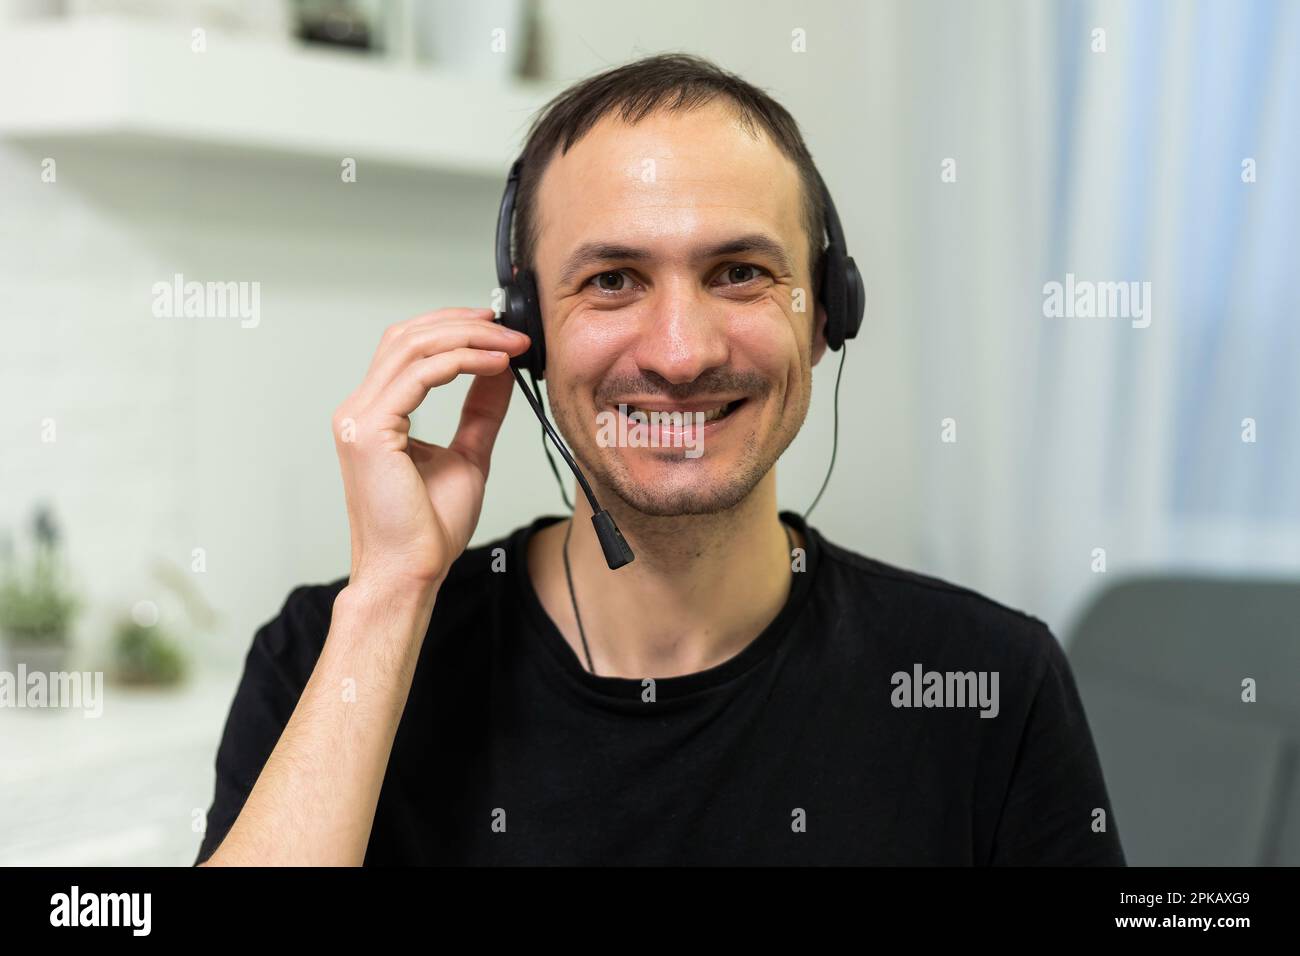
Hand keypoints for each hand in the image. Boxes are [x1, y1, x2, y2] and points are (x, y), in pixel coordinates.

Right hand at [331, 307, 529, 594]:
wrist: (410, 573)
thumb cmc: (428, 529)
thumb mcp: (468, 455)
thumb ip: (481, 410)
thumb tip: (501, 370)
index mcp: (375, 414)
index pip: (408, 347)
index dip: (453, 328)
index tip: (499, 330)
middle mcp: (359, 410)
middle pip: (407, 336)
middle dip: (463, 323)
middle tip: (510, 329)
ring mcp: (358, 419)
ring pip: (413, 347)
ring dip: (468, 338)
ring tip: (510, 344)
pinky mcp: (369, 432)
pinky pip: (420, 376)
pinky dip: (462, 362)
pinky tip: (496, 365)